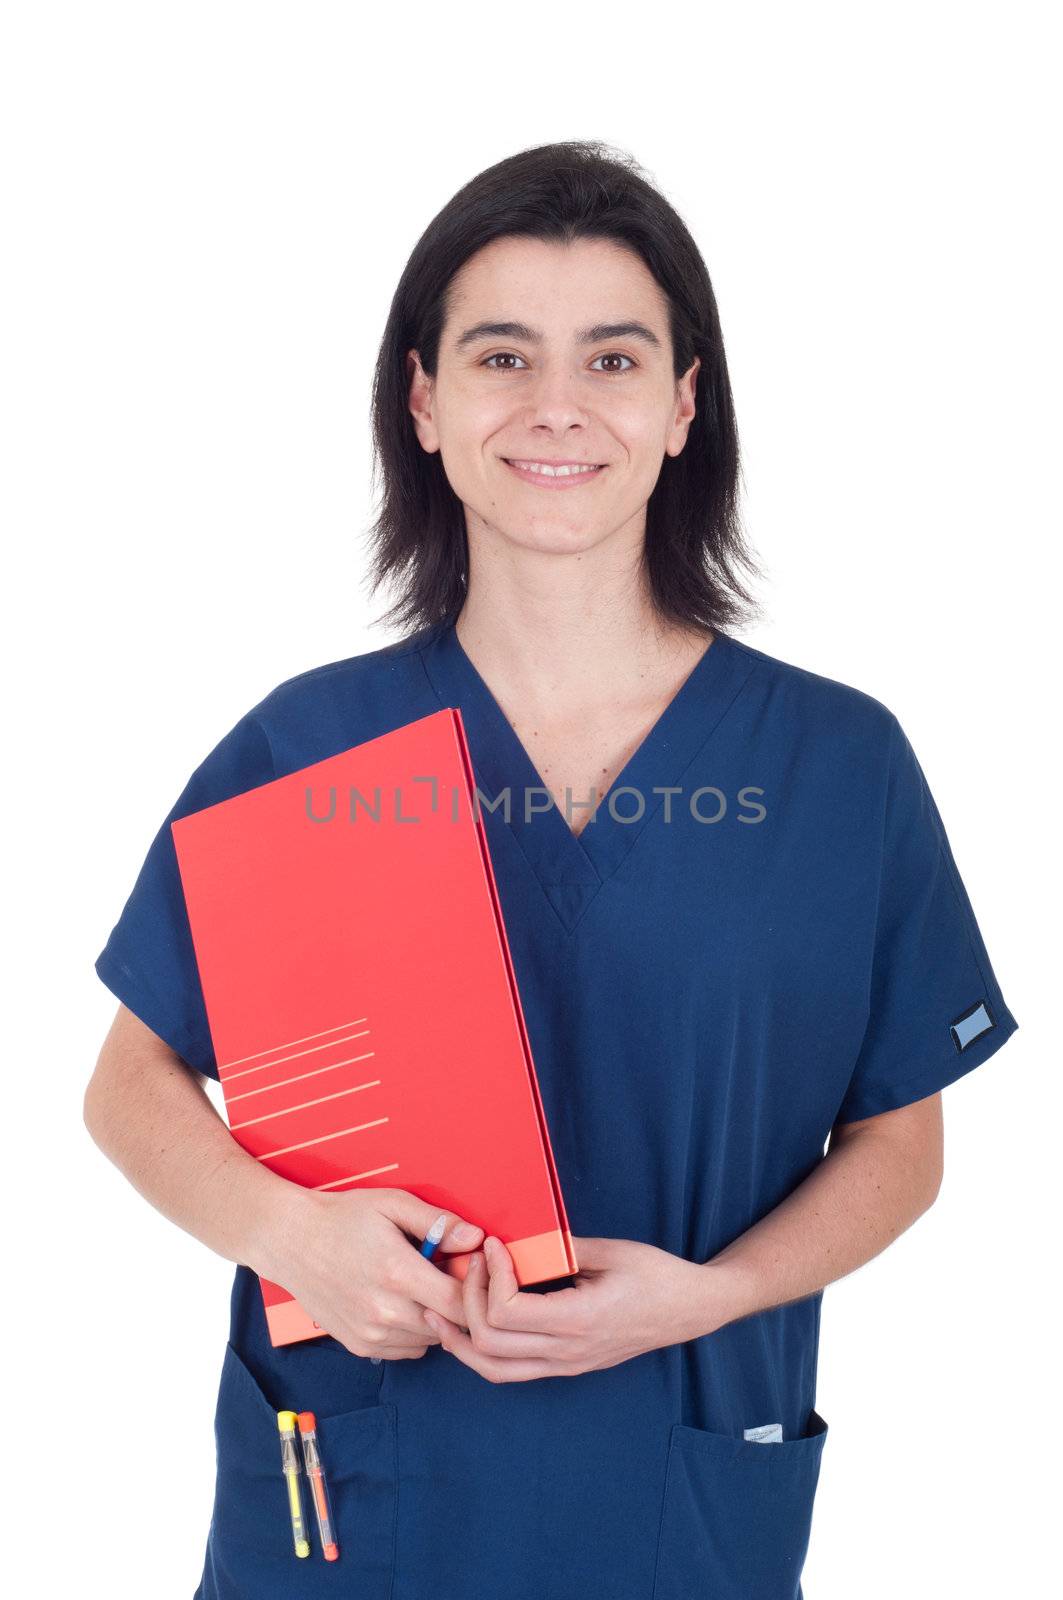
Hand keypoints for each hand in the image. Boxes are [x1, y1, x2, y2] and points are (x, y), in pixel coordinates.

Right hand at [260, 1186, 482, 1358]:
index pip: (460, 1302)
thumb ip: (437, 1222)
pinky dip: (414, 1332)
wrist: (290, 1241)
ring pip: (430, 1341)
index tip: (471, 1268)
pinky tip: (403, 1303)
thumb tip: (475, 1238)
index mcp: (398, 1274)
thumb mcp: (392, 1204)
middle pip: (449, 1325)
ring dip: (437, 1319)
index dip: (475, 1288)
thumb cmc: (342, 1218)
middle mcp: (385, 1312)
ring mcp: (371, 1334)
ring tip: (421, 1287)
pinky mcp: (360, 1345)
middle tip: (446, 1274)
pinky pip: (407, 1350)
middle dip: (457, 1302)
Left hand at [422, 1235, 717, 1382]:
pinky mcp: (566, 1366)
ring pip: (494, 1370)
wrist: (689, 1309)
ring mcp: (566, 1365)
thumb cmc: (657, 1275)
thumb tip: (517, 1238)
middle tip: (471, 1264)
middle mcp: (568, 1352)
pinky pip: (511, 1370)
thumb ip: (562, 1248)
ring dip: (461, 1339)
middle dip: (468, 1300)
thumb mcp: (612, 1251)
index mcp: (580, 1321)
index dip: (489, 1277)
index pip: (507, 1313)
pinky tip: (468, 1328)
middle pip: (490, 1344)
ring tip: (439, 1311)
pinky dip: (481, 1351)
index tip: (492, 1245)